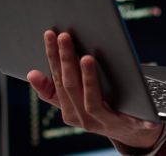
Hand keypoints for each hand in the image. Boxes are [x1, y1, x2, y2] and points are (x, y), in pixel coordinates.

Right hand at [26, 30, 162, 149]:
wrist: (131, 131)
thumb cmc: (101, 107)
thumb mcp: (75, 99)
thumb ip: (54, 89)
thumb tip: (31, 74)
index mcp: (69, 110)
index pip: (57, 79)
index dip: (52, 56)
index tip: (50, 34)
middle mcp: (82, 119)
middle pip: (71, 87)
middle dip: (67, 60)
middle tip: (65, 37)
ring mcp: (102, 123)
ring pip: (91, 102)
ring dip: (88, 79)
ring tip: (87, 58)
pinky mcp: (124, 125)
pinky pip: (122, 116)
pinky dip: (123, 103)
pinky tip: (133, 89)